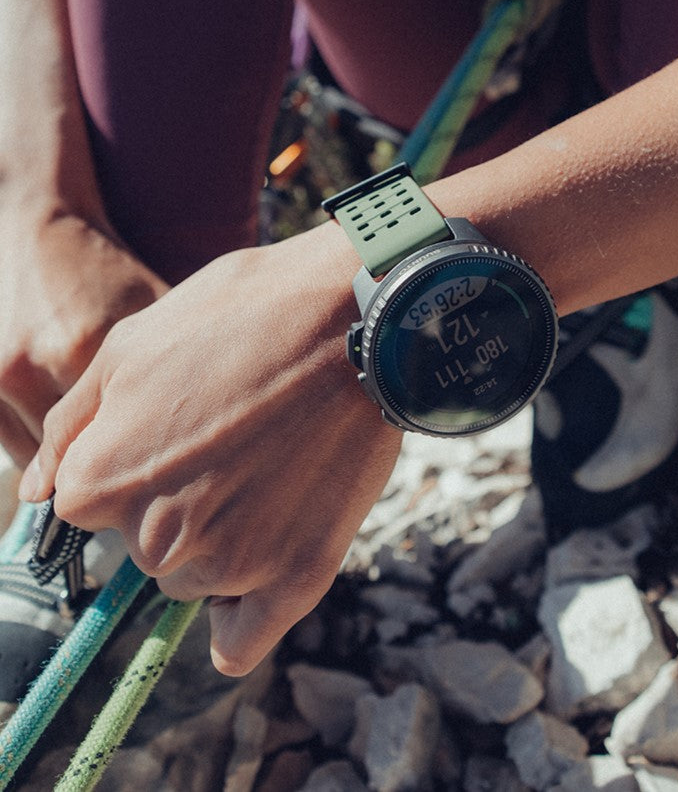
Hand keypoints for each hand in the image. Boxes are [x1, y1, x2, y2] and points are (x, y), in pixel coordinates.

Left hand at [19, 227, 402, 674]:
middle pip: (146, 547)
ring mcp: (229, 563)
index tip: (183, 432)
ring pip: (197, 579)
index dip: (135, 464)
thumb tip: (38, 494)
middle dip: (177, 504)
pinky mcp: (296, 577)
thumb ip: (71, 426)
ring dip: (219, 543)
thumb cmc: (244, 318)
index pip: (92, 507)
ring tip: (271, 472)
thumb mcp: (133, 343)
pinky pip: (240, 644)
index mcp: (102, 482)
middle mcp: (154, 538)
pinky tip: (257, 574)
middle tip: (237, 443)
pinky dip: (239, 622)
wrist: (354, 320)